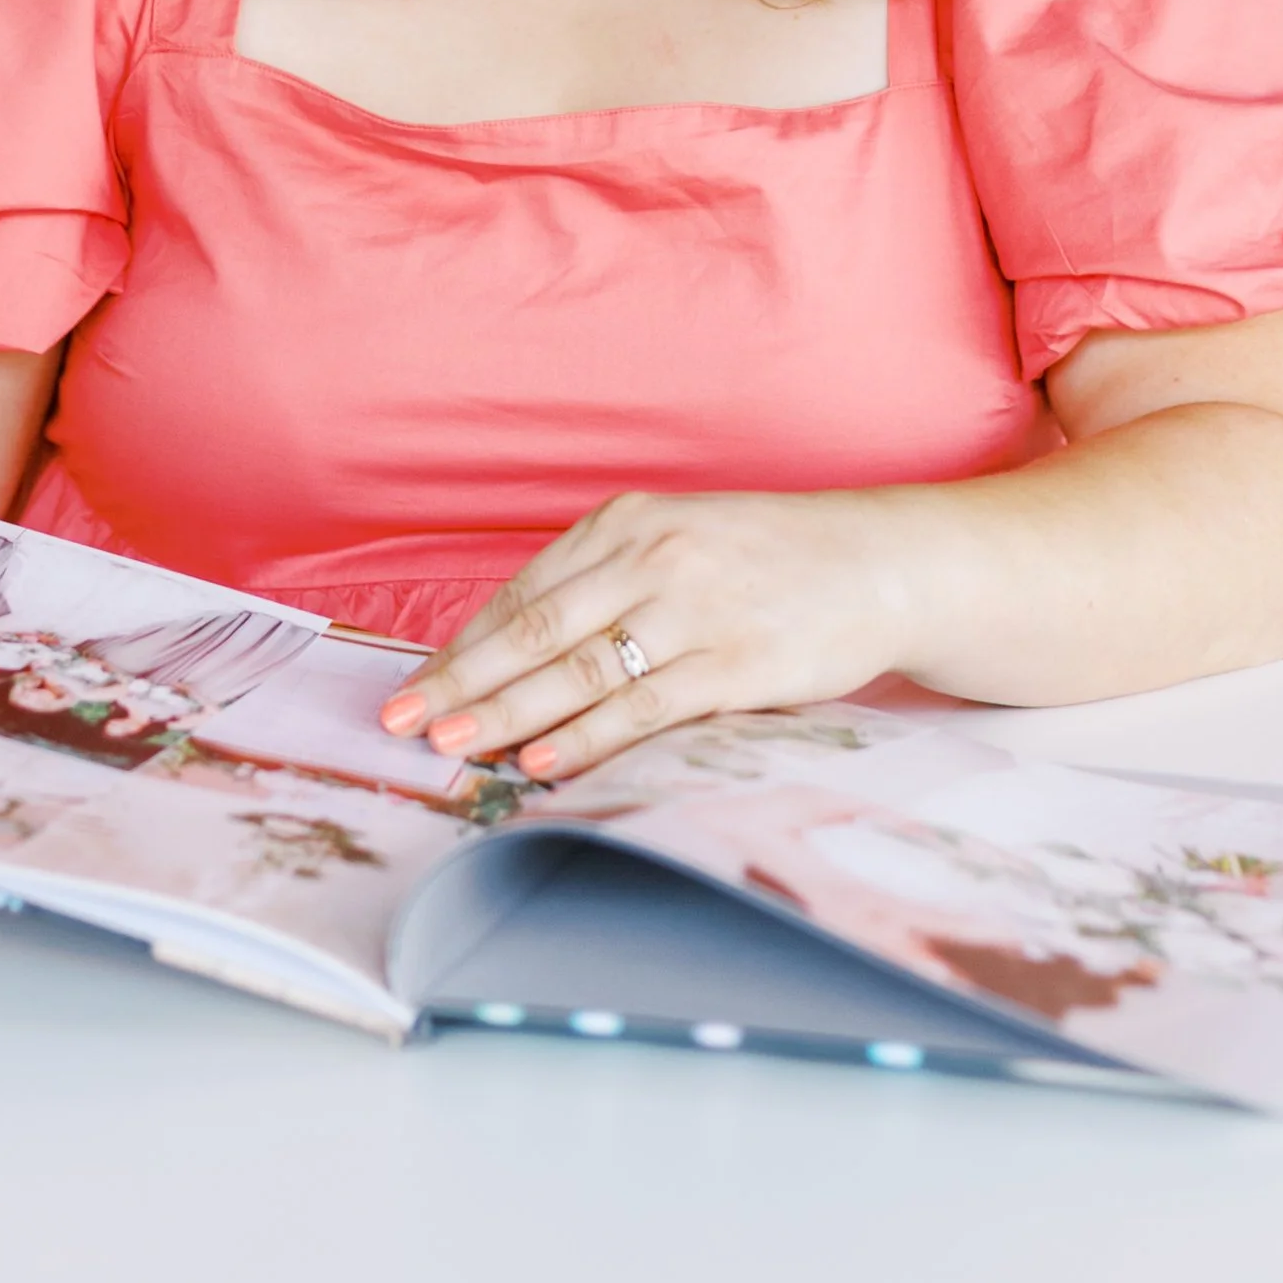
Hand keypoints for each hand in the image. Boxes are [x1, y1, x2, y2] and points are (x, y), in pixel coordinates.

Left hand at [378, 489, 921, 783]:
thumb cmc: (772, 558)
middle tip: (401, 720)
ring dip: (505, 713)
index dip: (462, 645)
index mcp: (628, 522)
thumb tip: (519, 650)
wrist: (882, 561)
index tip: (414, 684)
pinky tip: (542, 760)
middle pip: (534, 630)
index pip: (524, 593)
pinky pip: (643, 706)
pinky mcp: (735, 663)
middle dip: (460, 680)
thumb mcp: (681, 539)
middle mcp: (652, 557)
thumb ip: (608, 581)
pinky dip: (585, 736)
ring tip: (451, 745)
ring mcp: (693, 610)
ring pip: (577, 670)